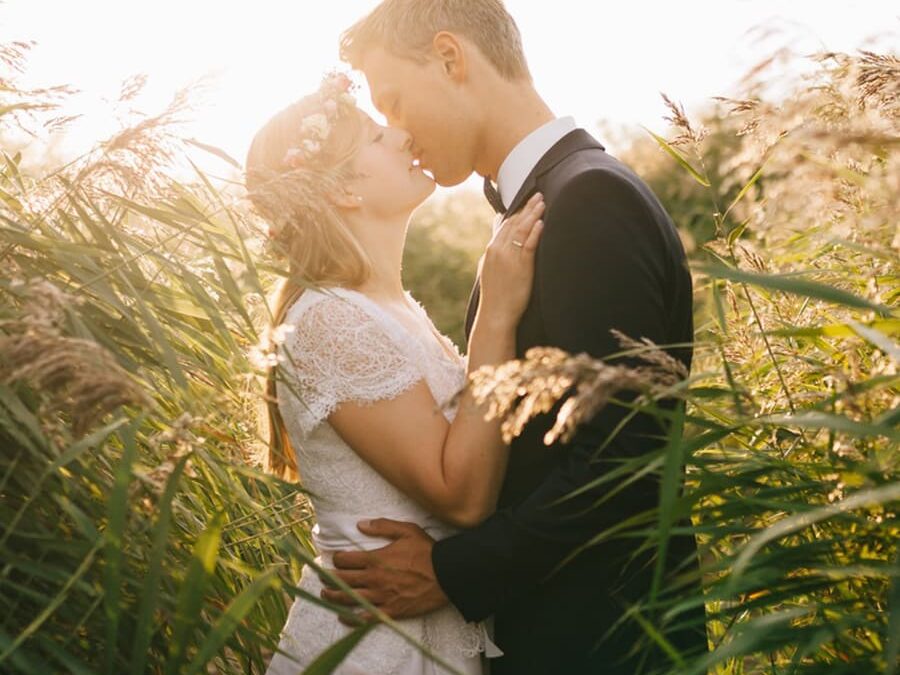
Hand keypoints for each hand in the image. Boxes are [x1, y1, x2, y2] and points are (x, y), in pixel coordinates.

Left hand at [319, 518, 448, 624]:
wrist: (446, 575)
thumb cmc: (427, 551)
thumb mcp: (407, 530)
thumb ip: (382, 526)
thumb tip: (360, 524)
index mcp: (376, 559)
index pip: (345, 560)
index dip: (337, 558)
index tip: (334, 558)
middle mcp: (374, 579)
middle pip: (342, 580)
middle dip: (329, 577)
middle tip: (321, 576)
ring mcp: (381, 597)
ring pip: (349, 599)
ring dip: (334, 597)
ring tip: (326, 594)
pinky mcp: (390, 611)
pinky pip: (366, 618)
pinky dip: (352, 618)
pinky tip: (344, 616)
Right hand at [477, 192, 544, 329]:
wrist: (495, 314)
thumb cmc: (496, 295)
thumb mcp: (489, 269)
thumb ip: (495, 251)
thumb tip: (498, 238)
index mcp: (491, 250)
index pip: (505, 225)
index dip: (517, 211)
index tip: (526, 201)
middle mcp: (498, 250)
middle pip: (514, 223)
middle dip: (526, 208)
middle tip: (538, 195)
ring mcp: (509, 257)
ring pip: (521, 230)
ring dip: (532, 215)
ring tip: (542, 202)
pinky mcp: (520, 267)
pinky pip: (528, 245)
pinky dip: (534, 232)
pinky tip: (541, 222)